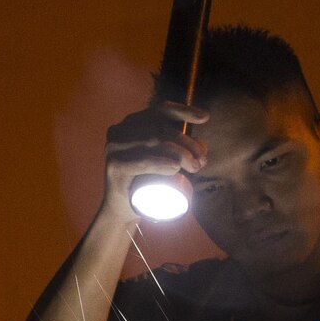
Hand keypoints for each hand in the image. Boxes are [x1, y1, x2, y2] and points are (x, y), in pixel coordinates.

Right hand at [100, 103, 208, 222]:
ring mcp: (114, 149)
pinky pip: (141, 162)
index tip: (205, 118)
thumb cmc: (145, 183)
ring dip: (180, 153)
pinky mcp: (114, 168)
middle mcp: (119, 132)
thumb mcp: (161, 160)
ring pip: (153, 143)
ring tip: (195, 167)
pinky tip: (175, 167)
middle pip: (160, 130)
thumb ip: (179, 149)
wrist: (122, 210)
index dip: (184, 110)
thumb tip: (202, 144)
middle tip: (202, 161)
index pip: (160, 110)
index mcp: (131, 123)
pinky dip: (160, 163)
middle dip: (187, 142)